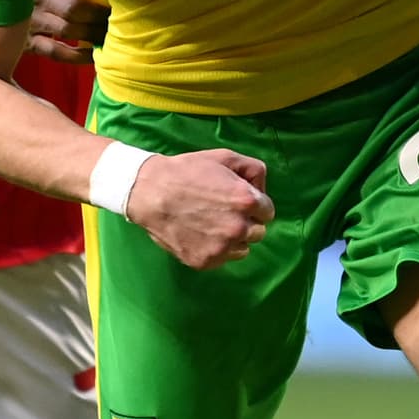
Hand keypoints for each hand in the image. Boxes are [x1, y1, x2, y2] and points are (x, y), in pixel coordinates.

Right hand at [26, 0, 110, 63]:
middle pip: (75, 9)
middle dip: (102, 15)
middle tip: (122, 18)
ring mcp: (31, 19)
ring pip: (68, 31)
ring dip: (94, 34)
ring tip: (113, 35)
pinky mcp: (27, 40)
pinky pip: (55, 52)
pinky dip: (77, 56)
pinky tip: (94, 54)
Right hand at [126, 150, 273, 269]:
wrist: (150, 192)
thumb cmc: (187, 171)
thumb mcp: (224, 157)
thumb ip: (254, 170)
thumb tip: (261, 190)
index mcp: (246, 201)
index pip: (268, 212)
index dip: (255, 205)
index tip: (239, 202)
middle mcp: (238, 228)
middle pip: (258, 232)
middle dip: (246, 222)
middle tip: (224, 212)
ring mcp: (221, 248)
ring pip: (243, 249)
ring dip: (233, 238)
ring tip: (212, 224)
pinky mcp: (205, 261)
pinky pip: (223, 259)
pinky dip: (216, 249)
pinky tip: (201, 234)